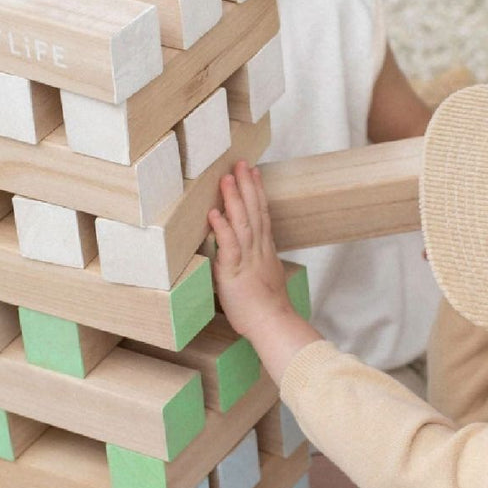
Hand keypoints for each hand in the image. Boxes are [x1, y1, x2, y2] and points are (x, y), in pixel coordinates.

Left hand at [208, 161, 289, 336]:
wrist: (273, 324)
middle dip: (247, 186)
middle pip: (254, 212)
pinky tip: (214, 213)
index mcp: (264, 251)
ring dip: (234, 200)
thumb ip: (258, 262)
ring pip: (242, 223)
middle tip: (241, 164)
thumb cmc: (267, 309)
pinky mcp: (234, 272)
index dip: (257, 193)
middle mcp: (258, 250)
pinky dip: (222, 229)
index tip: (253, 173)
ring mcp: (247, 260)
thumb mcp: (266, 278)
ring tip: (227, 178)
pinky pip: (229, 246)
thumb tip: (250, 256)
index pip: (262, 215)